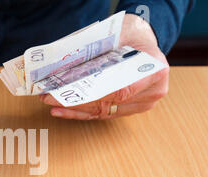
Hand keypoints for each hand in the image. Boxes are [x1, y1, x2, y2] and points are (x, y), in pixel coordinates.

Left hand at [41, 14, 169, 119]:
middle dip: (77, 101)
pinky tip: (62, 110)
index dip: (94, 94)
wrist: (144, 43)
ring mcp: (140, 104)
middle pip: (110, 103)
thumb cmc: (135, 36)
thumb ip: (103, 45)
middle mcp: (152, 93)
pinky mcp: (127, 109)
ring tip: (52, 103)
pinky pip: (101, 113)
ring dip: (75, 109)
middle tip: (52, 96)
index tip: (72, 93)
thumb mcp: (122, 31)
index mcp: (155, 72)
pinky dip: (80, 113)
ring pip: (103, 111)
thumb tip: (72, 58)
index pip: (122, 90)